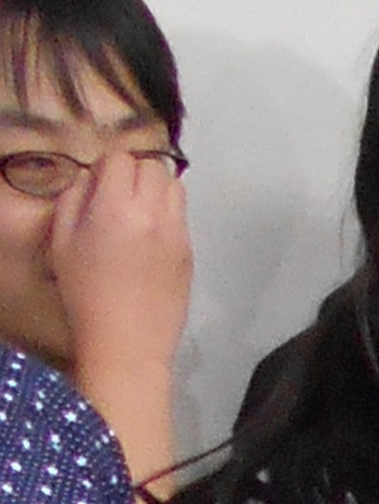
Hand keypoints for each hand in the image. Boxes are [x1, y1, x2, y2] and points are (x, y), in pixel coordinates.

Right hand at [44, 145, 191, 496]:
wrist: (129, 345)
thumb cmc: (85, 294)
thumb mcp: (62, 241)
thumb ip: (74, 199)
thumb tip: (91, 178)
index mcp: (117, 207)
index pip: (121, 158)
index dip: (107, 167)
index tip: (99, 187)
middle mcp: (154, 213)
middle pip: (153, 165)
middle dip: (135, 173)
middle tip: (120, 196)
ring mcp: (178, 233)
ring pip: (175, 186)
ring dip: (156, 189)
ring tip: (139, 213)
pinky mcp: (190, 253)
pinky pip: (182, 216)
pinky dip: (168, 214)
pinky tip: (151, 238)